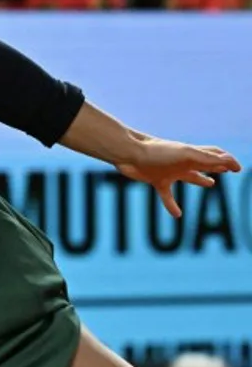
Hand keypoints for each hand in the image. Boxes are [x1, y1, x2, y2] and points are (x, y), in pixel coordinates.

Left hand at [117, 139, 241, 217]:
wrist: (129, 153)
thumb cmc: (157, 152)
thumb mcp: (187, 155)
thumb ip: (208, 159)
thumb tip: (228, 162)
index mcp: (193, 154)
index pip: (215, 155)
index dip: (227, 161)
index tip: (238, 168)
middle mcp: (183, 162)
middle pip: (204, 164)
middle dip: (217, 167)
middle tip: (227, 170)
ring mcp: (169, 171)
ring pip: (189, 177)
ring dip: (200, 180)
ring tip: (210, 184)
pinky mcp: (156, 180)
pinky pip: (166, 195)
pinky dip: (172, 205)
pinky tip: (177, 215)